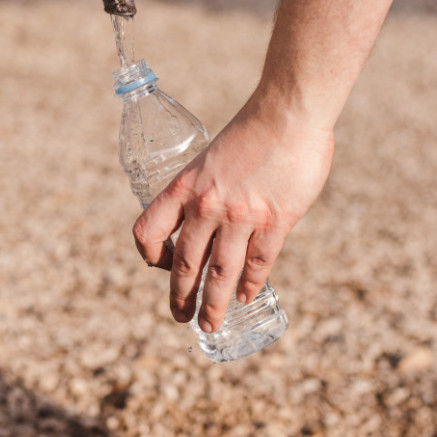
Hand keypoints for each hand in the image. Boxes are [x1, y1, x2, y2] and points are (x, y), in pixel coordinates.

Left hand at [132, 98, 333, 332]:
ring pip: (219, 274)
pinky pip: (257, 265)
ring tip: (209, 324)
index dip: (149, 255)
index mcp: (184, 186)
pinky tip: (246, 297)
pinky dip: (249, 286)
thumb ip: (208, 191)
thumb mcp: (211, 158)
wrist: (288, 111)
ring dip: (213, 304)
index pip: (148, 231)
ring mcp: (240, 216)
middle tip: (181, 317)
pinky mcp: (275, 222)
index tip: (160, 265)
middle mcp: (206, 206)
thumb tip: (214, 222)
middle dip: (181, 297)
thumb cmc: (253, 130)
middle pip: (184, 264)